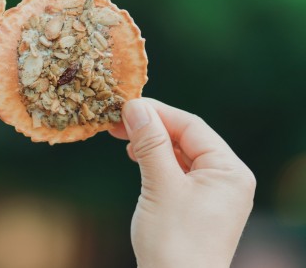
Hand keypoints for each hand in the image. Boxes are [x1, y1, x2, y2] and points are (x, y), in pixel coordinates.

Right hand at [110, 98, 255, 267]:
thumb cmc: (174, 242)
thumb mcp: (161, 185)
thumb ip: (150, 143)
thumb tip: (135, 106)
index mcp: (229, 171)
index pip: (192, 126)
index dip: (158, 112)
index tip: (126, 105)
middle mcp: (226, 178)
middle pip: (186, 137)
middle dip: (152, 127)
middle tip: (117, 119)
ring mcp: (212, 192)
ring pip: (179, 153)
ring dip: (151, 142)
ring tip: (123, 138)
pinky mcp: (196, 204)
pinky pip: (176, 171)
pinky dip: (155, 160)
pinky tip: (136, 156)